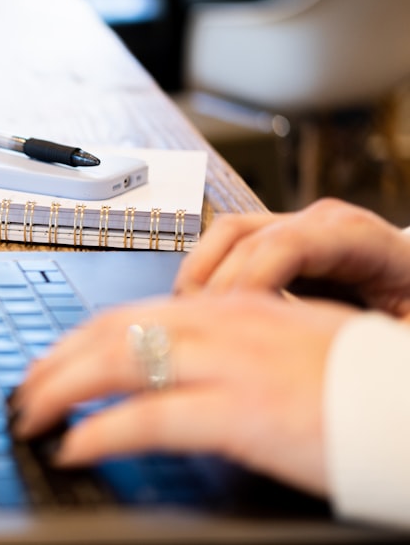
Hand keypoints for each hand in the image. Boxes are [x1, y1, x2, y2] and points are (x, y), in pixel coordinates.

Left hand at [9, 292, 353, 496]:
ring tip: (31, 416)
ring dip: (59, 390)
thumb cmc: (357, 381)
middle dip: (55, 362)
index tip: (49, 360)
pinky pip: (150, 418)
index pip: (131, 313)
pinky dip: (101, 432)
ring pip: (116, 363)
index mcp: (230, 306)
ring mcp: (230, 364)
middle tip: (24, 391)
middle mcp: (222, 323)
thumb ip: (227, 347)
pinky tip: (75, 447)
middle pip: (110, 332)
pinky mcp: (243, 411)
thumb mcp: (283, 344)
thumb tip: (175, 368)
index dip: (78, 339)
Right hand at [174, 198, 409, 319]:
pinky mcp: (273, 241)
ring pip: (223, 237)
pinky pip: (223, 248)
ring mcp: (295, 226)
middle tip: (199, 339)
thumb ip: (367, 339)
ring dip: (198, 279)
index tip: (235, 326)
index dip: (252, 282)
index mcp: (362, 238)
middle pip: (245, 239)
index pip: (289, 244)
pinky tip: (196, 317)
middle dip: (216, 290)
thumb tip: (323, 353)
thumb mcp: (402, 335)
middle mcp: (322, 222)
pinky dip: (202, 279)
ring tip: (188, 326)